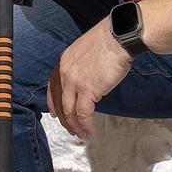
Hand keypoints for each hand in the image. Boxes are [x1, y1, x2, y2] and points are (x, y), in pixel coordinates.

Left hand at [47, 20, 131, 138]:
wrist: (118, 37)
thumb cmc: (108, 41)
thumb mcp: (84, 51)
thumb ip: (78, 67)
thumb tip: (84, 81)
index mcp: (63, 62)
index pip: (52, 88)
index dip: (53, 103)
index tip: (55, 114)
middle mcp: (64, 73)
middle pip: (59, 103)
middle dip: (65, 120)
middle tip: (71, 129)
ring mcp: (74, 83)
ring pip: (69, 112)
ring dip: (75, 126)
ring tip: (81, 134)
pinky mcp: (88, 90)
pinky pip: (83, 114)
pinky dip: (85, 125)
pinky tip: (90, 131)